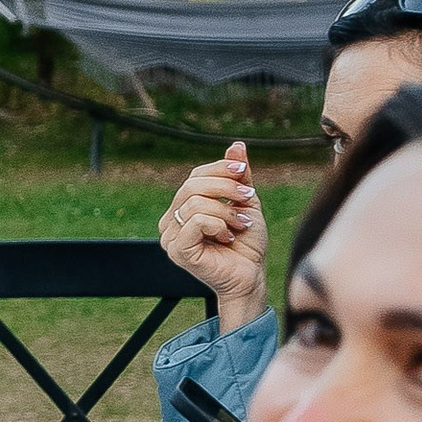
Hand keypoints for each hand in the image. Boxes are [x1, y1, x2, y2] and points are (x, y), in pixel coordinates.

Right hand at [159, 144, 267, 332]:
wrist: (251, 276)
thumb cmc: (247, 244)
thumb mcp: (245, 203)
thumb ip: (238, 177)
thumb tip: (236, 145)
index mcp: (183, 208)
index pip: (194, 176)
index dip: (219, 169)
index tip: (244, 172)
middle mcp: (171, 221)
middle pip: (191, 186)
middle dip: (226, 188)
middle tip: (249, 200)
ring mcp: (170, 237)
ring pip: (194, 203)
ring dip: (226, 211)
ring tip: (239, 226)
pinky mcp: (178, 251)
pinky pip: (195, 221)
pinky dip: (218, 224)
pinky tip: (228, 236)